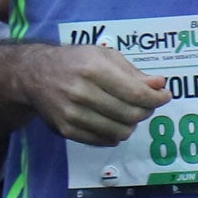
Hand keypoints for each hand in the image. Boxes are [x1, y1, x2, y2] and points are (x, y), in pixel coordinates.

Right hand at [16, 43, 166, 144]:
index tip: (164, 96)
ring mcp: (72, 114)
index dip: (157, 99)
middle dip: (146, 111)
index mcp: (93, 69)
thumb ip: (133, 72)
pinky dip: (115, 134)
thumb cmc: (74, 61)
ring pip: (120, 131)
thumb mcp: (103, 56)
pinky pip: (103, 141)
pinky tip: (113, 122)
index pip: (136, 94)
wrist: (33, 74)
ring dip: (131, 125)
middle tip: (146, 105)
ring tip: (129, 114)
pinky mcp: (66, 129)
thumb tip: (159, 86)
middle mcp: (81, 92)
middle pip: (131, 115)